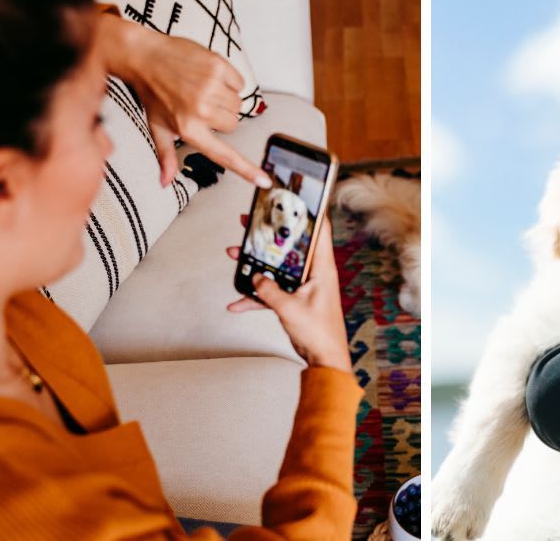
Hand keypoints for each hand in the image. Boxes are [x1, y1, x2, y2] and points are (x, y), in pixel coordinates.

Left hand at [98, 14, 270, 188]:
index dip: (247, 169)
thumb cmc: (152, 93)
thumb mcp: (157, 127)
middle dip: (222, 116)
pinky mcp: (218, 67)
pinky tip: (210, 76)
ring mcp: (211, 87)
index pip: (223, 155)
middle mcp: (202, 110)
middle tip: (200, 104)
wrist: (145, 56)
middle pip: (233, 123)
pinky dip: (229, 80)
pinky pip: (239, 83)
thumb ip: (166, 156)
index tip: (265, 181)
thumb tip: (166, 182)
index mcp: (188, 129)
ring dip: (226, 98)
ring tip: (203, 88)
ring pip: (238, 103)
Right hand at [226, 219, 349, 371]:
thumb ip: (269, 290)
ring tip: (235, 254)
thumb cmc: (319, 334)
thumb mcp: (289, 309)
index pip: (320, 231)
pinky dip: (256, 296)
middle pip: (291, 246)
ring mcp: (304, 287)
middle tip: (251, 223)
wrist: (324, 360)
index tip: (295, 198)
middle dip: (270, 235)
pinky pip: (272, 292)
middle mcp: (314, 274)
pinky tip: (236, 302)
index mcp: (321, 268)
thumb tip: (257, 277)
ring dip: (257, 264)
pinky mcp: (295, 300)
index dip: (309, 212)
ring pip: (278, 268)